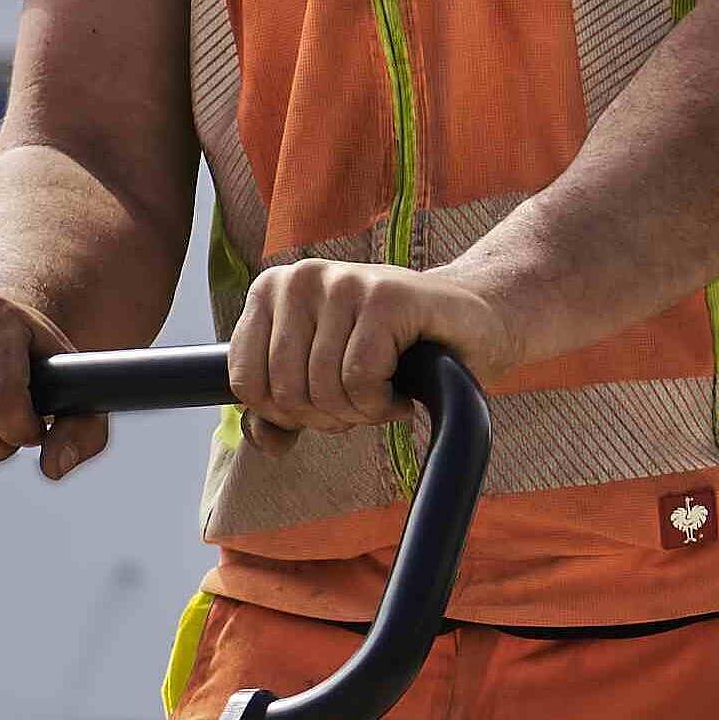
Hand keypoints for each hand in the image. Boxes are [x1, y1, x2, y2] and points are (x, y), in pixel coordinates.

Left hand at [218, 258, 514, 436]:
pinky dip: (381, 405)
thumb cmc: (393, 353)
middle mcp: (301, 278)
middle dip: (326, 417)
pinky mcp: (385, 297)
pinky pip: (360, 380)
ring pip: (323, 388)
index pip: (246, 382)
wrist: (471, 325)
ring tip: (382, 397)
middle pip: (284, 391)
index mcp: (271, 291)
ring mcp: (343, 281)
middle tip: (361, 404)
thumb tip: (262, 441)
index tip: (322, 406)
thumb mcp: (325, 381)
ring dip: (358, 414)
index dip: (284, 415)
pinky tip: (399, 395)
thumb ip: (283, 412)